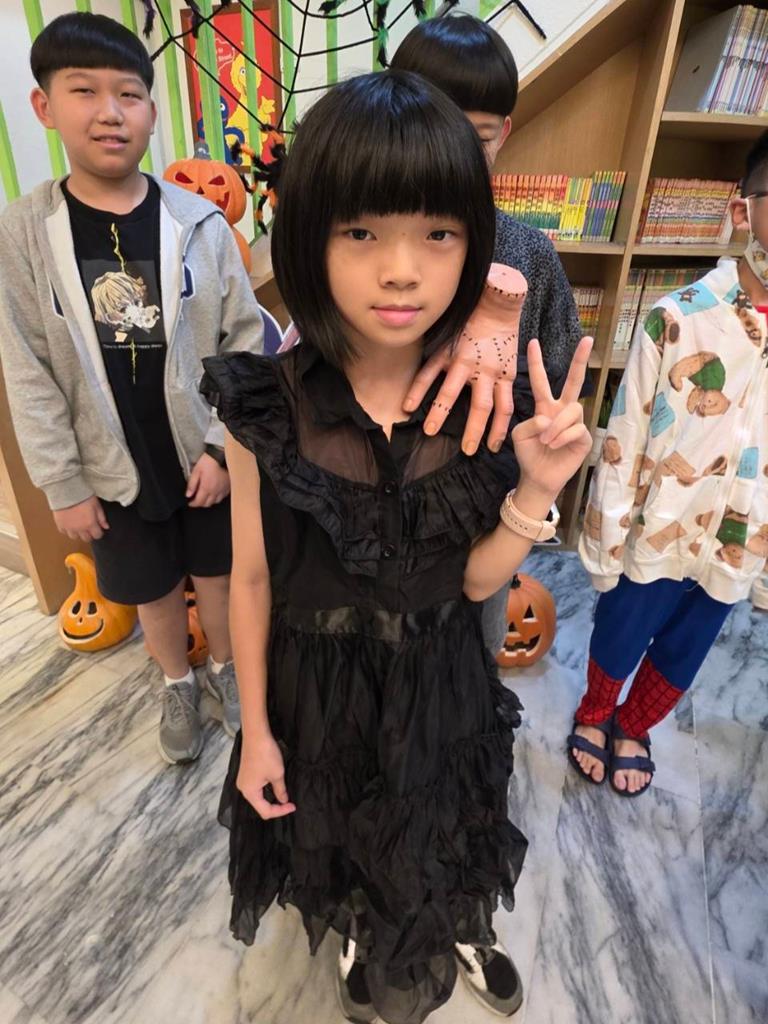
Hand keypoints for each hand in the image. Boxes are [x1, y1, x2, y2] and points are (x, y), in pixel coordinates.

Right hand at [53, 496, 108, 541]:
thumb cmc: (83, 496)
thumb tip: (106, 527)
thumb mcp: (97, 505)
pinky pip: (64, 532)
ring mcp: (69, 528)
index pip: (97, 536)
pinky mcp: (60, 524)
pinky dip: (68, 530)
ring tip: (79, 526)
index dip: (99, 533)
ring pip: (75, 537)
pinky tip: (70, 524)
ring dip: (78, 533)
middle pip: (86, 539)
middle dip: (90, 534)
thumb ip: (102, 518)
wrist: (67, 491)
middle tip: (89, 528)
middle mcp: (79, 528)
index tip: (98, 529)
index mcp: (90, 524)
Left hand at [186, 453, 229, 507]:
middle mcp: (215, 491)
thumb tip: (188, 495)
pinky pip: (223, 496)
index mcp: (206, 488)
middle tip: (196, 500)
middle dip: (200, 504)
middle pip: (207, 504)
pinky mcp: (228, 486)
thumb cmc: (206, 463)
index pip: (199, 502)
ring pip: (216, 502)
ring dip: (209, 502)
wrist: (218, 456)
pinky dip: (218, 498)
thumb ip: (191, 485)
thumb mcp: (195, 472)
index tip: (190, 503)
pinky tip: (214, 494)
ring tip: (205, 498)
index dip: (193, 504)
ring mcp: (222, 489)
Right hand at [237, 732, 295, 819]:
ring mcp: (243, 781)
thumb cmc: (265, 754)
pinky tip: (275, 785)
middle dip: (275, 806)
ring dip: (271, 797)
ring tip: (284, 794)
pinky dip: (266, 789)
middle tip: (289, 802)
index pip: (265, 811)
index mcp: (249, 792)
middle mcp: (243, 789)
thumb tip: (283, 800)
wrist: (256, 734)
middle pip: (260, 805)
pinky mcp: (246, 773)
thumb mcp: (277, 774)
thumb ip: (280, 790)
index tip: (292, 805)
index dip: (280, 811)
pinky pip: (256, 788)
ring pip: (258, 796)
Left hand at [403, 264, 526, 454]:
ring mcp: (491, 372)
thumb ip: (433, 355)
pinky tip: (497, 442)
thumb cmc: (469, 321)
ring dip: (479, 429)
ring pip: (485, 406)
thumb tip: (412, 374)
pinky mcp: (508, 376)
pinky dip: (502, 425)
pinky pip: (506, 405)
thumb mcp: (446, 334)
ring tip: (472, 450)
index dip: (417, 390)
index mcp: (451, 353)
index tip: (406, 408)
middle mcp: (470, 364)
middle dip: (441, 414)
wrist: (499, 308)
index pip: (428, 373)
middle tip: (432, 434)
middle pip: (453, 393)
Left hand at [511, 337, 592, 498]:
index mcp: (545, 406)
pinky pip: (576, 428)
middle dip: (580, 360)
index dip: (536, 362)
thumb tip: (548, 420)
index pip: (541, 380)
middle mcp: (562, 410)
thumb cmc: (529, 454)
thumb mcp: (519, 436)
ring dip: (557, 426)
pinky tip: (554, 445)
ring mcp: (575, 423)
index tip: (532, 342)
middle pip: (574, 381)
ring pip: (572, 410)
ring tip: (546, 440)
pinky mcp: (584, 437)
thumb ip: (529, 423)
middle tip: (587, 339)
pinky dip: (562, 437)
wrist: (538, 477)